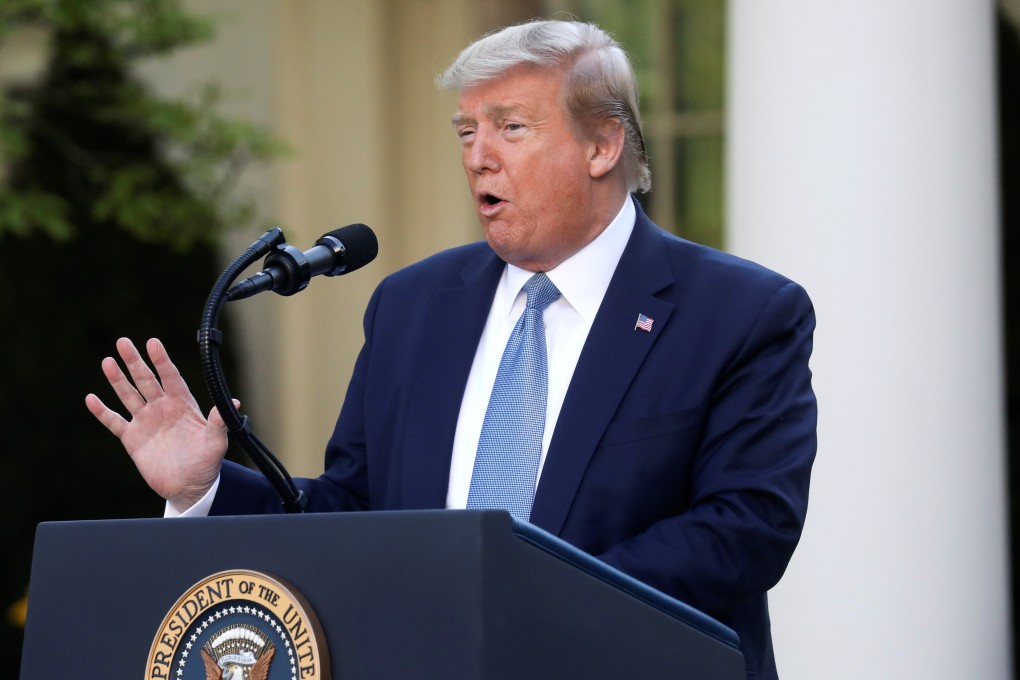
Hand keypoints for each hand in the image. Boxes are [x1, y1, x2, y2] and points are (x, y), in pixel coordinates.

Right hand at [85, 337, 231, 512]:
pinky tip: (91, 398)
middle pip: (146, 380)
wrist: (189, 487)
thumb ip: (219, 422)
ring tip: (107, 361)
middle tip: (123, 342)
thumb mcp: (216, 442)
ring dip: (117, 380)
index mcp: (182, 405)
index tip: (152, 343)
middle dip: (135, 362)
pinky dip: (102, 412)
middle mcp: (162, 408)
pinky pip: (114, 422)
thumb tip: (234, 402)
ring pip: (129, 396)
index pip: (170, 377)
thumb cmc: (206, 463)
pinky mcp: (132, 438)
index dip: (161, 361)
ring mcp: (146, 422)